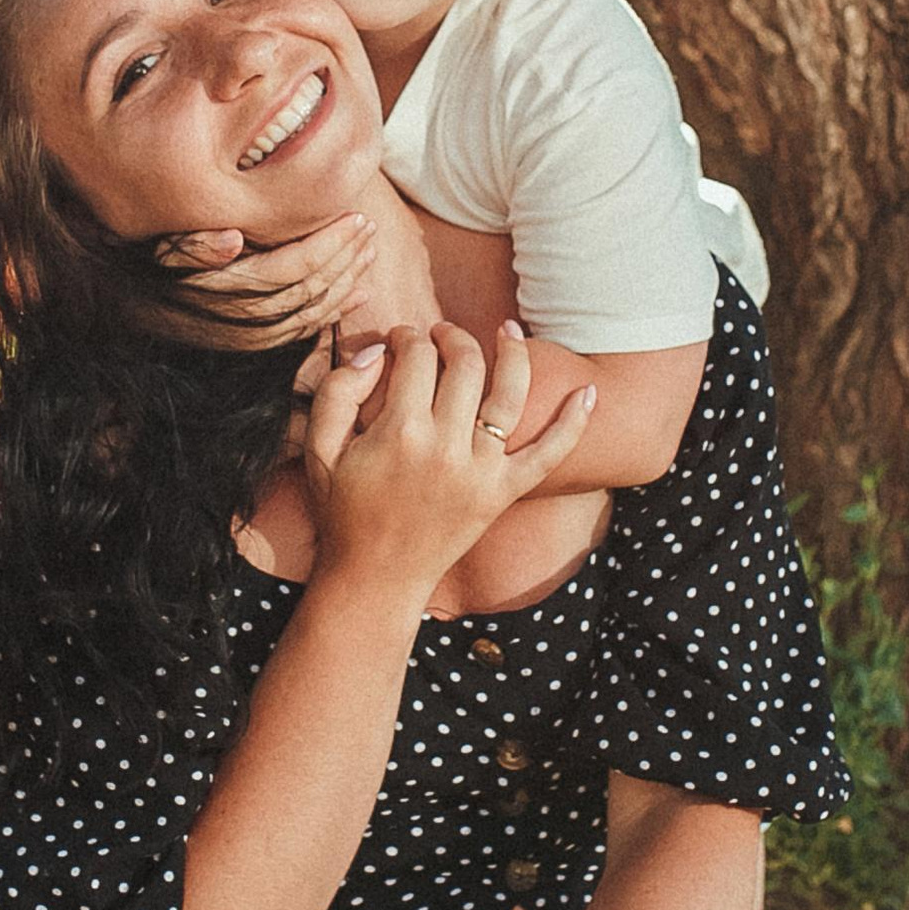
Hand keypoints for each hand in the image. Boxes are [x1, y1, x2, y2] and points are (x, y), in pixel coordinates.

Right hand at [151, 211, 374, 352]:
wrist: (137, 321)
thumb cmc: (153, 274)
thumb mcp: (164, 253)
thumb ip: (196, 246)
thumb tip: (231, 240)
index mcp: (234, 289)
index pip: (298, 264)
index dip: (331, 242)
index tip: (357, 217)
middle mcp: (251, 319)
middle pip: (315, 287)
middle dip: (347, 258)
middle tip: (370, 229)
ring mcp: (257, 337)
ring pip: (317, 310)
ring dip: (348, 281)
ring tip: (370, 253)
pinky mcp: (259, 346)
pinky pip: (307, 331)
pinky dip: (336, 312)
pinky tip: (358, 295)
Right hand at [300, 322, 594, 605]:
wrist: (376, 578)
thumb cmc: (344, 512)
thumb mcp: (320, 450)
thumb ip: (338, 391)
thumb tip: (377, 350)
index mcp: (399, 432)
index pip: (416, 357)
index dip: (407, 337)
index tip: (400, 340)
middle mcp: (446, 447)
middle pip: (464, 365)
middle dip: (452, 337)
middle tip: (440, 335)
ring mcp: (481, 471)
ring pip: (509, 395)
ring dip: (513, 354)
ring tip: (507, 331)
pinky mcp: (503, 494)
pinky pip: (548, 455)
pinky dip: (572, 425)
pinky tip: (588, 392)